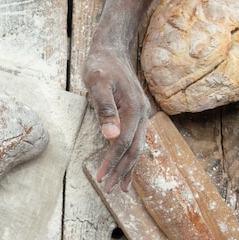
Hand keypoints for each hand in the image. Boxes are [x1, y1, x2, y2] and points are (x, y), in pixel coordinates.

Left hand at [82, 45, 150, 191]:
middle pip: (133, 150)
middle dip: (120, 171)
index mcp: (134, 109)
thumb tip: (110, 136)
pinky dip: (130, 157)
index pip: (123, 143)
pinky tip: (124, 167)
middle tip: (108, 190)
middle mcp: (142, 114)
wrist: (112, 49)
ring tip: (119, 188)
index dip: (111, 162)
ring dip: (127, 168)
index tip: (100, 178)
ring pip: (137, 148)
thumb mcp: (97, 82)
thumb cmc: (100, 65)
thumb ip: (104, 108)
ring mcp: (141, 115)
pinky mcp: (135, 114)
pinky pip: (135, 141)